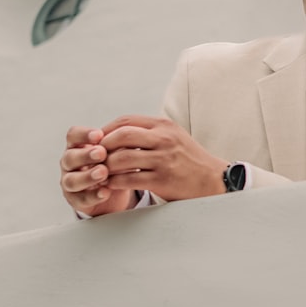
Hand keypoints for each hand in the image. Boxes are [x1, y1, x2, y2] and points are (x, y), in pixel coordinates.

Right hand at [59, 126, 137, 216]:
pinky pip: (81, 199)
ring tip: (103, 173)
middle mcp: (70, 162)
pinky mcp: (76, 199)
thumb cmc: (113, 162)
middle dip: (85, 155)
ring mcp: (70, 181)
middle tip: (101, 153)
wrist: (115, 186)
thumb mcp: (116, 150)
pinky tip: (105, 192)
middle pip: (70, 157)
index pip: (73, 135)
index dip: (83, 134)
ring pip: (71, 180)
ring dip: (87, 177)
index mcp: (78, 145)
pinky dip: (94, 196)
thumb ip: (117, 144)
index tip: (99, 134)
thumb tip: (127, 137)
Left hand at [98, 115, 227, 201]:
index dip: (106, 131)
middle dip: (103, 147)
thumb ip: (148, 132)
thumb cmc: (188, 159)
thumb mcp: (172, 137)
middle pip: (121, 135)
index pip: (126, 121)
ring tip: (100, 173)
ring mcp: (164, 159)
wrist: (212, 179)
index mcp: (164, 126)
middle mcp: (164, 139)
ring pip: (122, 158)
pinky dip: (114, 182)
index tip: (97, 142)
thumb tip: (115, 132)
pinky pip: (129, 179)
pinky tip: (110, 185)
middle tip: (94, 157)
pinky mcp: (162, 180)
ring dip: (106, 167)